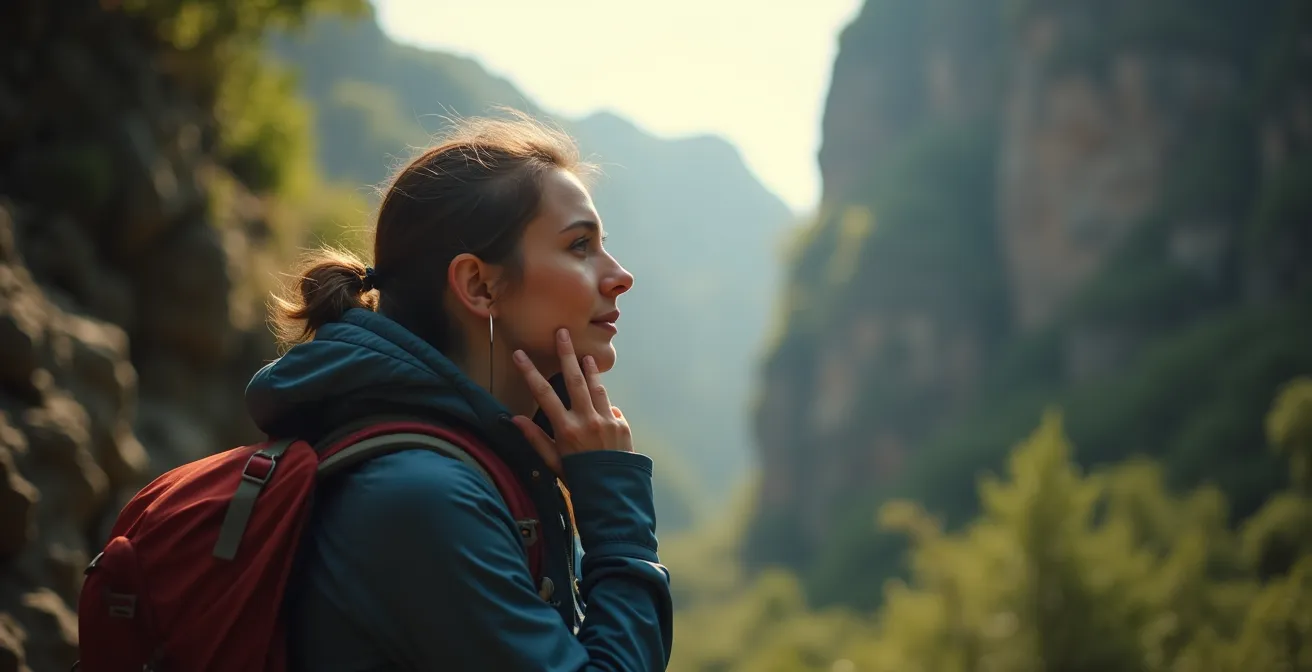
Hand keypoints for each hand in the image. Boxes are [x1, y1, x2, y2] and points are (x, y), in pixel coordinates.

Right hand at [510, 328, 633, 477]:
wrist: (613, 494)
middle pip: (574, 379)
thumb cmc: (578, 480)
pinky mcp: (623, 425)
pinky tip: (600, 400)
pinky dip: (604, 402)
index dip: (530, 372)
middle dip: (567, 354)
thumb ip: (535, 439)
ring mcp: (607, 421)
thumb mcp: (553, 463)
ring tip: (584, 355)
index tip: (520, 354)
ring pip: (597, 387)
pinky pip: (611, 407)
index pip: (544, 394)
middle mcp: (587, 421)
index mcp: (566, 430)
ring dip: (590, 369)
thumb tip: (515, 419)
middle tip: (563, 333)